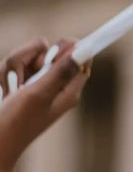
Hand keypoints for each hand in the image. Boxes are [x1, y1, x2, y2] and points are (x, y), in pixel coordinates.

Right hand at [0, 38, 91, 171]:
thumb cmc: (14, 123)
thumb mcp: (37, 94)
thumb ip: (59, 72)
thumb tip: (85, 50)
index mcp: (69, 92)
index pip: (82, 59)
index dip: (68, 48)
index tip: (48, 54)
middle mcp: (56, 87)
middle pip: (51, 54)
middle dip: (30, 57)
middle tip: (21, 80)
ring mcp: (38, 87)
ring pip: (29, 59)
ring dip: (13, 67)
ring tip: (8, 91)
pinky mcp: (22, 88)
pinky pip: (16, 68)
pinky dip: (6, 75)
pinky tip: (3, 92)